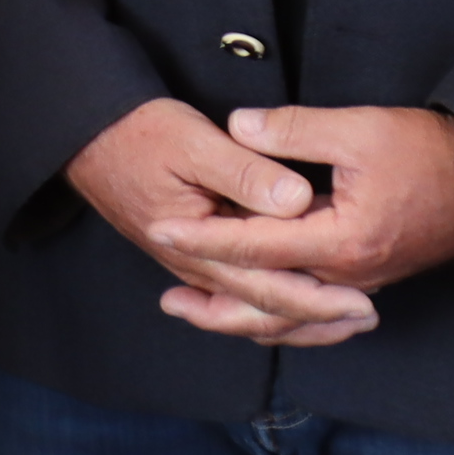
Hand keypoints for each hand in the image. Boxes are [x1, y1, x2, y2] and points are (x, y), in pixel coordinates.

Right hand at [65, 98, 379, 347]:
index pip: (267, 285)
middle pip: (264, 308)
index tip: (361, 299)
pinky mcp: (191, 258)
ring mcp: (191, 267)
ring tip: (343, 322)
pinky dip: (268, 310)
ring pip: (249, 310)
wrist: (85, 138)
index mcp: (199, 243)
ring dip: (297, 320)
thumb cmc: (137, 132)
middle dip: (318, 319)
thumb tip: (296, 200)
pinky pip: (235, 297)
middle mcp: (195, 267)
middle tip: (367, 318)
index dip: (318, 297)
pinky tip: (292, 309)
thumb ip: (245, 172)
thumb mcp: (192, 141)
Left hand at [147, 105, 453, 305]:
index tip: (161, 228)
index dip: (204, 236)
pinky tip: (257, 307)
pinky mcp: (370, 277)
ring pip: (293, 314)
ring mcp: (362, 282)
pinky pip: (315, 308)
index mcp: (341, 241)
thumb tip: (236, 126)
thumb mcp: (359, 129)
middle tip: (166, 299)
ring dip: (243, 315)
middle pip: (269, 300)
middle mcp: (349, 275)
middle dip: (215, 302)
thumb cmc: (432, 152)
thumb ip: (292, 130)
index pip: (255, 245)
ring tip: (198, 311)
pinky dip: (280, 312)